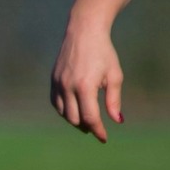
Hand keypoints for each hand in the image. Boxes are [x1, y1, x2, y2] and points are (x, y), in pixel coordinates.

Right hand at [51, 18, 123, 141]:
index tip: (104, 138)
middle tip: (97, 128)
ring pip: (63, 113)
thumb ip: (114, 100)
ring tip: (86, 121)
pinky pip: (55, 102)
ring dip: (75, 120)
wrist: (84, 31)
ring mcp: (58, 83)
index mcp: (85, 86)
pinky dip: (64, 110)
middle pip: (75, 119)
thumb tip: (117, 120)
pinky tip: (74, 110)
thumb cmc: (104, 52)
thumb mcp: (114, 75)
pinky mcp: (53, 79)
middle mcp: (68, 86)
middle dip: (87, 127)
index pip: (90, 117)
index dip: (98, 130)